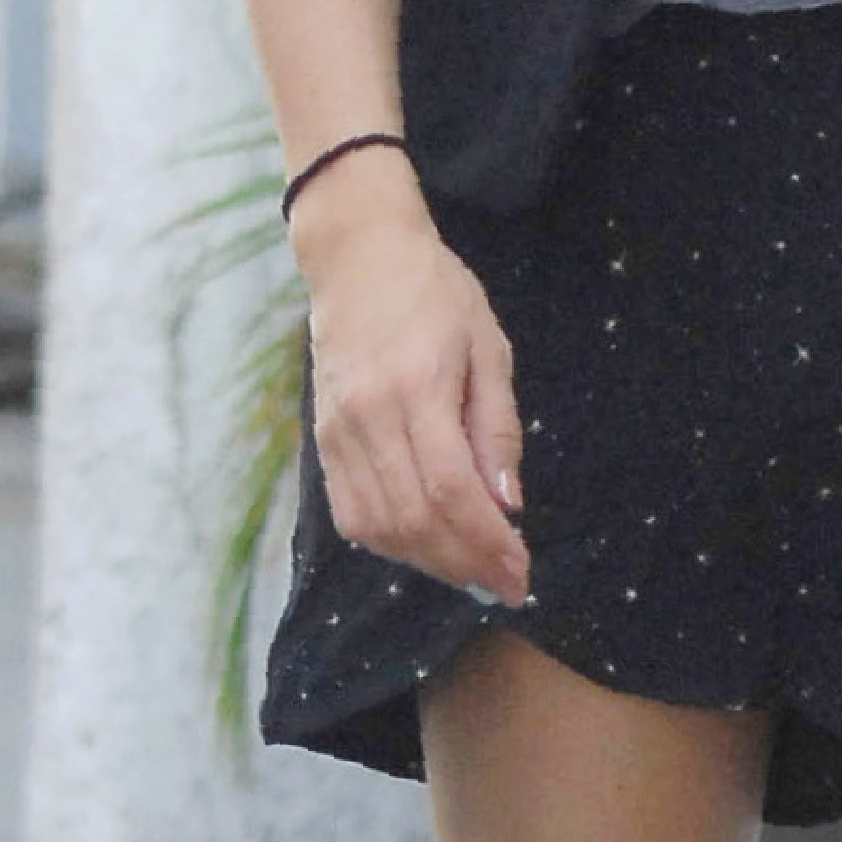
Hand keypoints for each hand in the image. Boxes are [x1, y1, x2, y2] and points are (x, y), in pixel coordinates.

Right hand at [292, 159, 529, 604]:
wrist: (359, 259)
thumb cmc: (437, 293)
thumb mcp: (489, 345)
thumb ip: (497, 426)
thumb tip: (509, 504)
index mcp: (418, 388)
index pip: (451, 490)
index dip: (486, 543)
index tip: (520, 572)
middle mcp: (369, 418)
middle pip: (414, 520)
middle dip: (464, 564)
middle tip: (504, 582)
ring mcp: (338, 433)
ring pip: (379, 527)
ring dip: (428, 561)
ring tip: (470, 568)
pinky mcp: (321, 441)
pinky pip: (351, 514)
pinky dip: (389, 543)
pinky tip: (424, 543)